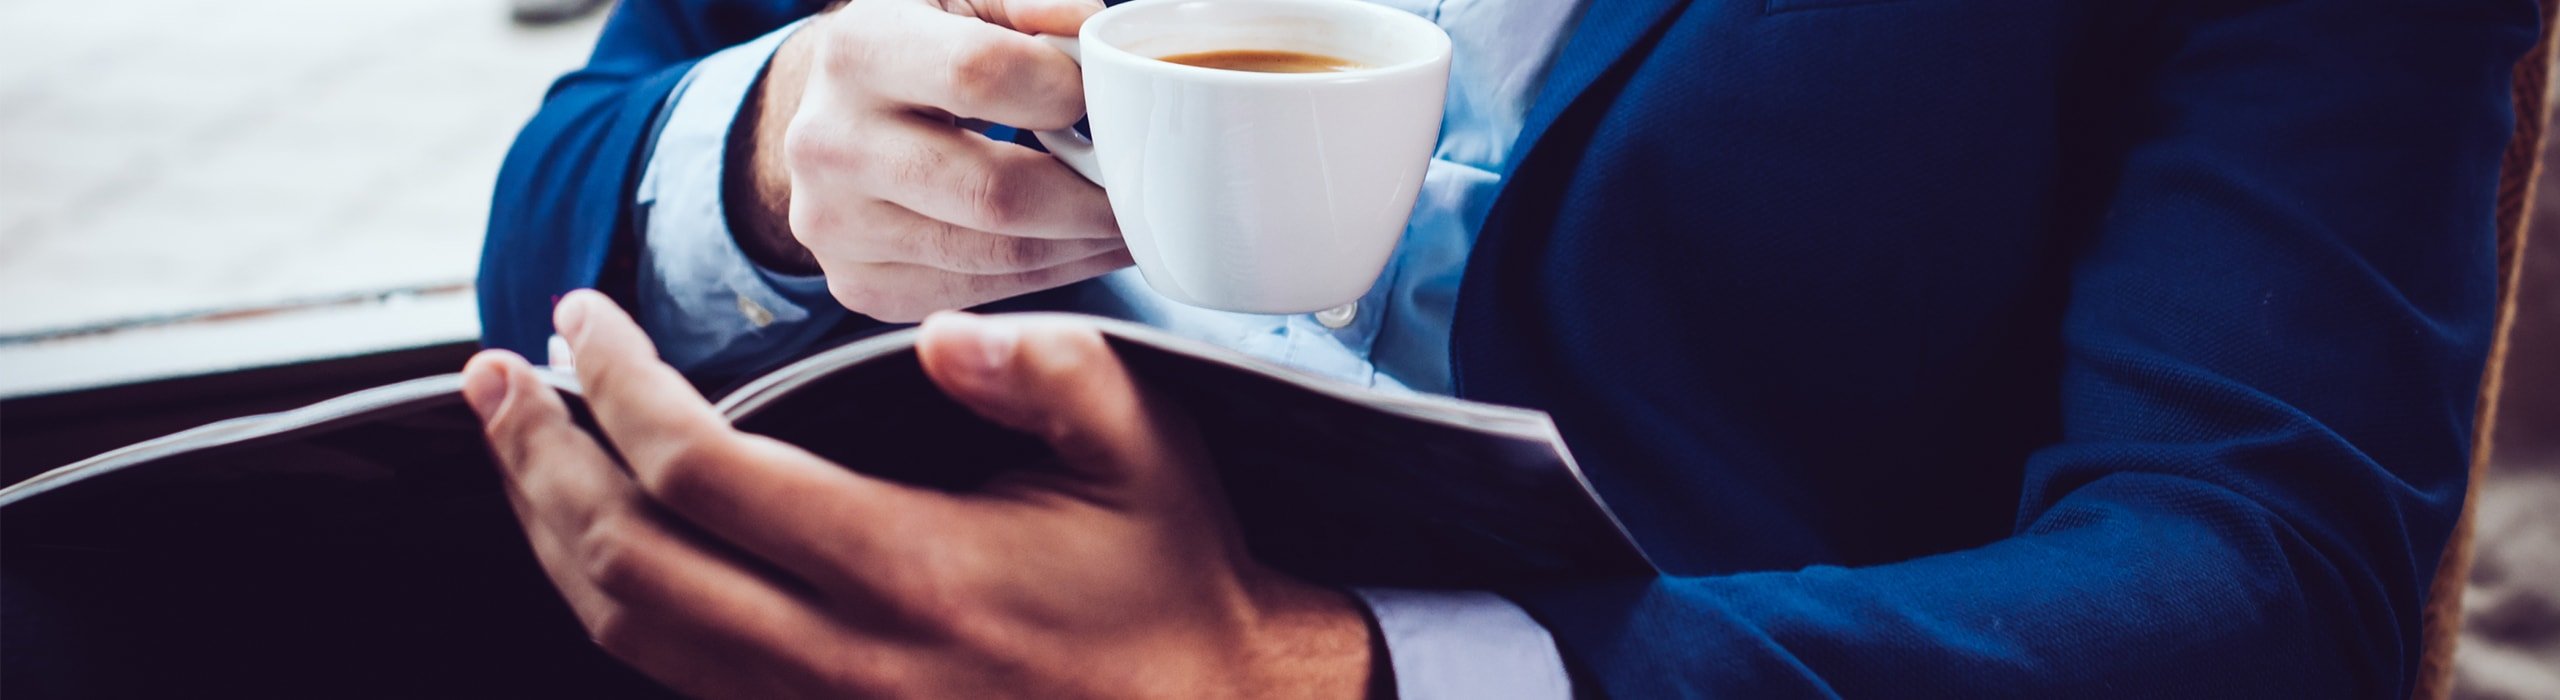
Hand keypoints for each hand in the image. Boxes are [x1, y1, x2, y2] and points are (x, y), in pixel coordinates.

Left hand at [460, 290, 1372, 697]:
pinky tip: (594, 538)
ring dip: (548, 530)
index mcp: (909, 571)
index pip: (702, 474)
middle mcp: (842, 660)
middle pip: (625, 559)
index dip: (617, 386)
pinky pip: (670, 676)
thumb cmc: (1164, 576)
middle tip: (499, 373)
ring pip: (627, 631)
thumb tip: (937, 337)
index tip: (583, 317)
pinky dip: (607, 597)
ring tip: (517, 446)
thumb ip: (1046, 375)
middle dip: (536, 457)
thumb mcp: (1141, 448)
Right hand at [730, 0, 1130, 321]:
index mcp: (857, 48)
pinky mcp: (859, 285)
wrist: (829, 116)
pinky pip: (979, 293)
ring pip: (996, 255)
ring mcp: (838, 226)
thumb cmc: (918, 48)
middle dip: (1093, 196)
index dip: (1064, 89)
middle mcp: (829, 143)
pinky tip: (1080, 246)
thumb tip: (1089, 27)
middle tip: (1146, 187)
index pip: (980, 74)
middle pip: (996, 192)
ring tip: (1128, 218)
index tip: (1104, 98)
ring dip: (1083, 244)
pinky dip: (1048, 274)